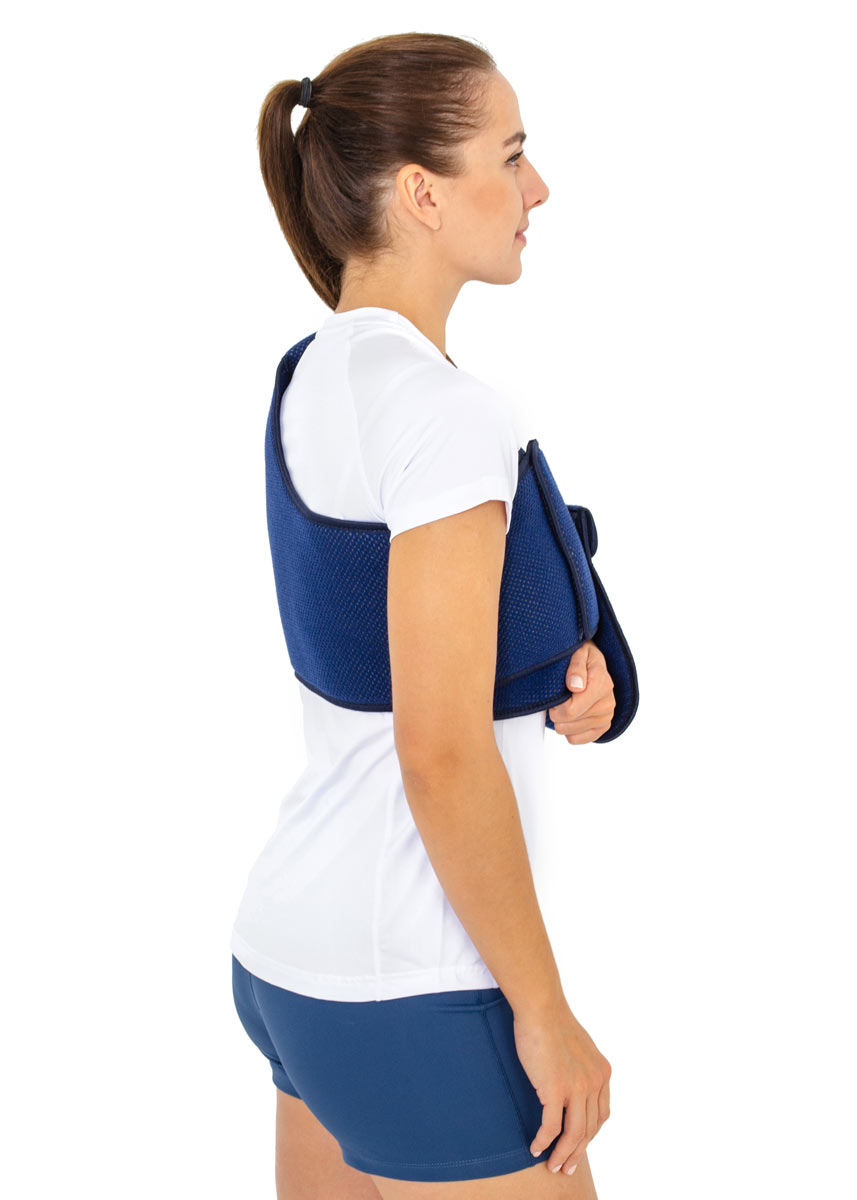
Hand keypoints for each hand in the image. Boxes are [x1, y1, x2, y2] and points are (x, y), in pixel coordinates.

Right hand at [513, 998, 611, 1175]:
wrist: (540, 1006)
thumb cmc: (552, 1021)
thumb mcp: (577, 1047)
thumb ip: (580, 1067)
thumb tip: (571, 1082)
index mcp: (602, 1072)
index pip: (601, 1114)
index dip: (590, 1134)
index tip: (578, 1146)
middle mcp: (595, 1081)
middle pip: (589, 1129)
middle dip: (577, 1152)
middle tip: (565, 1167)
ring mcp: (577, 1087)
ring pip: (574, 1134)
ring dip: (563, 1155)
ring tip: (553, 1165)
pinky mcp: (556, 1089)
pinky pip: (551, 1126)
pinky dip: (544, 1141)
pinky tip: (536, 1148)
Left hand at [547, 640, 614, 743]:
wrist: (594, 663)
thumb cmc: (583, 656)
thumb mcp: (578, 652)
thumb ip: (576, 666)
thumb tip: (575, 685)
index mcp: (601, 683)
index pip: (570, 709)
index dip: (554, 704)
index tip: (553, 693)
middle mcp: (607, 702)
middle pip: (567, 721)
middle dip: (556, 711)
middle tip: (557, 698)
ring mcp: (606, 717)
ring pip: (569, 732)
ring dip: (561, 720)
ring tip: (564, 704)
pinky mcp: (603, 727)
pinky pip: (576, 739)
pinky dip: (568, 729)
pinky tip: (570, 716)